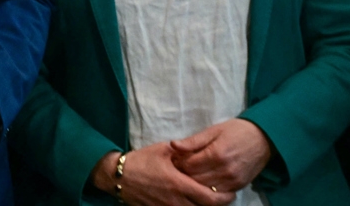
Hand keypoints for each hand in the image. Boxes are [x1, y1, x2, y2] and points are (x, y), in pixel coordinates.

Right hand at [89, 144, 233, 205]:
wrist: (119, 177)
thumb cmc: (141, 161)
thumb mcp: (163, 151)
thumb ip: (184, 151)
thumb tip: (200, 150)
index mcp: (180, 184)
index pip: (210, 198)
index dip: (224, 198)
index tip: (230, 192)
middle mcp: (177, 201)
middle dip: (217, 203)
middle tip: (223, 196)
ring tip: (207, 198)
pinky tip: (191, 202)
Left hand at [171, 119, 272, 194]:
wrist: (264, 138)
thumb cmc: (236, 131)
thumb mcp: (213, 130)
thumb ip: (193, 141)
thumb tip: (173, 145)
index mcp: (216, 154)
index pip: (189, 166)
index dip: (178, 162)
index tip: (175, 158)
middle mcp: (225, 170)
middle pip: (195, 180)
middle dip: (184, 174)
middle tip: (180, 167)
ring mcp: (233, 181)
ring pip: (205, 189)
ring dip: (195, 183)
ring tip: (191, 173)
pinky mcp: (238, 187)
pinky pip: (218, 194)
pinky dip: (209, 189)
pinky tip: (204, 180)